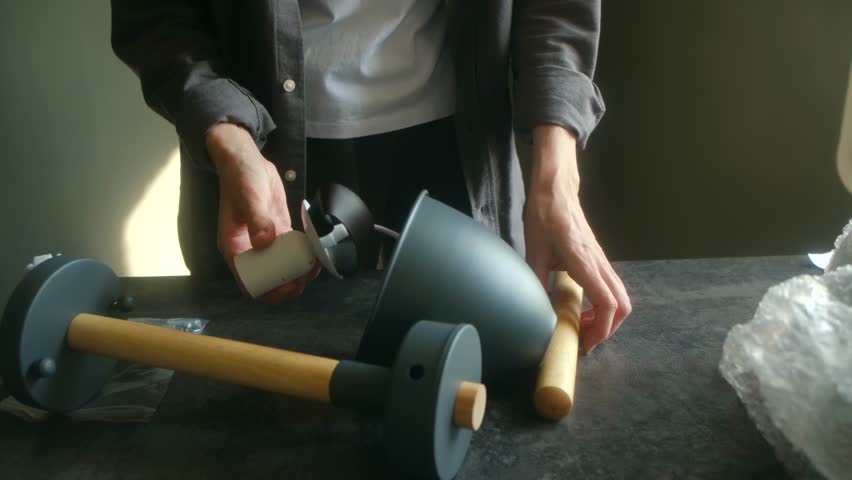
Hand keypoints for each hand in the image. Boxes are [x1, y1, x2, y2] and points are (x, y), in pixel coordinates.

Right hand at [206, 123, 317, 301]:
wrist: (247, 161)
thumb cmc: (241, 178)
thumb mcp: (249, 197)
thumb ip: (257, 220)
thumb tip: (264, 242)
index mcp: (235, 248)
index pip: (248, 282)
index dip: (266, 291)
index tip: (286, 289)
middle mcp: (249, 248)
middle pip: (268, 278)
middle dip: (286, 284)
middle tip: (304, 279)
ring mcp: (263, 240)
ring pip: (281, 266)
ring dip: (297, 271)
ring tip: (313, 267)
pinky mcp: (276, 230)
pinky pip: (289, 250)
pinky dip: (301, 254)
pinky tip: (314, 253)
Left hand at [524, 125, 631, 352]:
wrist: (556, 189)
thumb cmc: (544, 216)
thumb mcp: (533, 252)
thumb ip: (537, 282)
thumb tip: (537, 311)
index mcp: (584, 262)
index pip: (607, 303)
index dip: (601, 329)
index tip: (585, 343)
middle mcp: (599, 262)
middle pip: (623, 304)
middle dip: (608, 328)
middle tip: (584, 338)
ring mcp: (602, 260)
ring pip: (620, 296)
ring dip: (606, 317)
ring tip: (581, 325)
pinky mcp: (598, 258)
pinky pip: (611, 286)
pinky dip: (603, 304)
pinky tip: (581, 307)